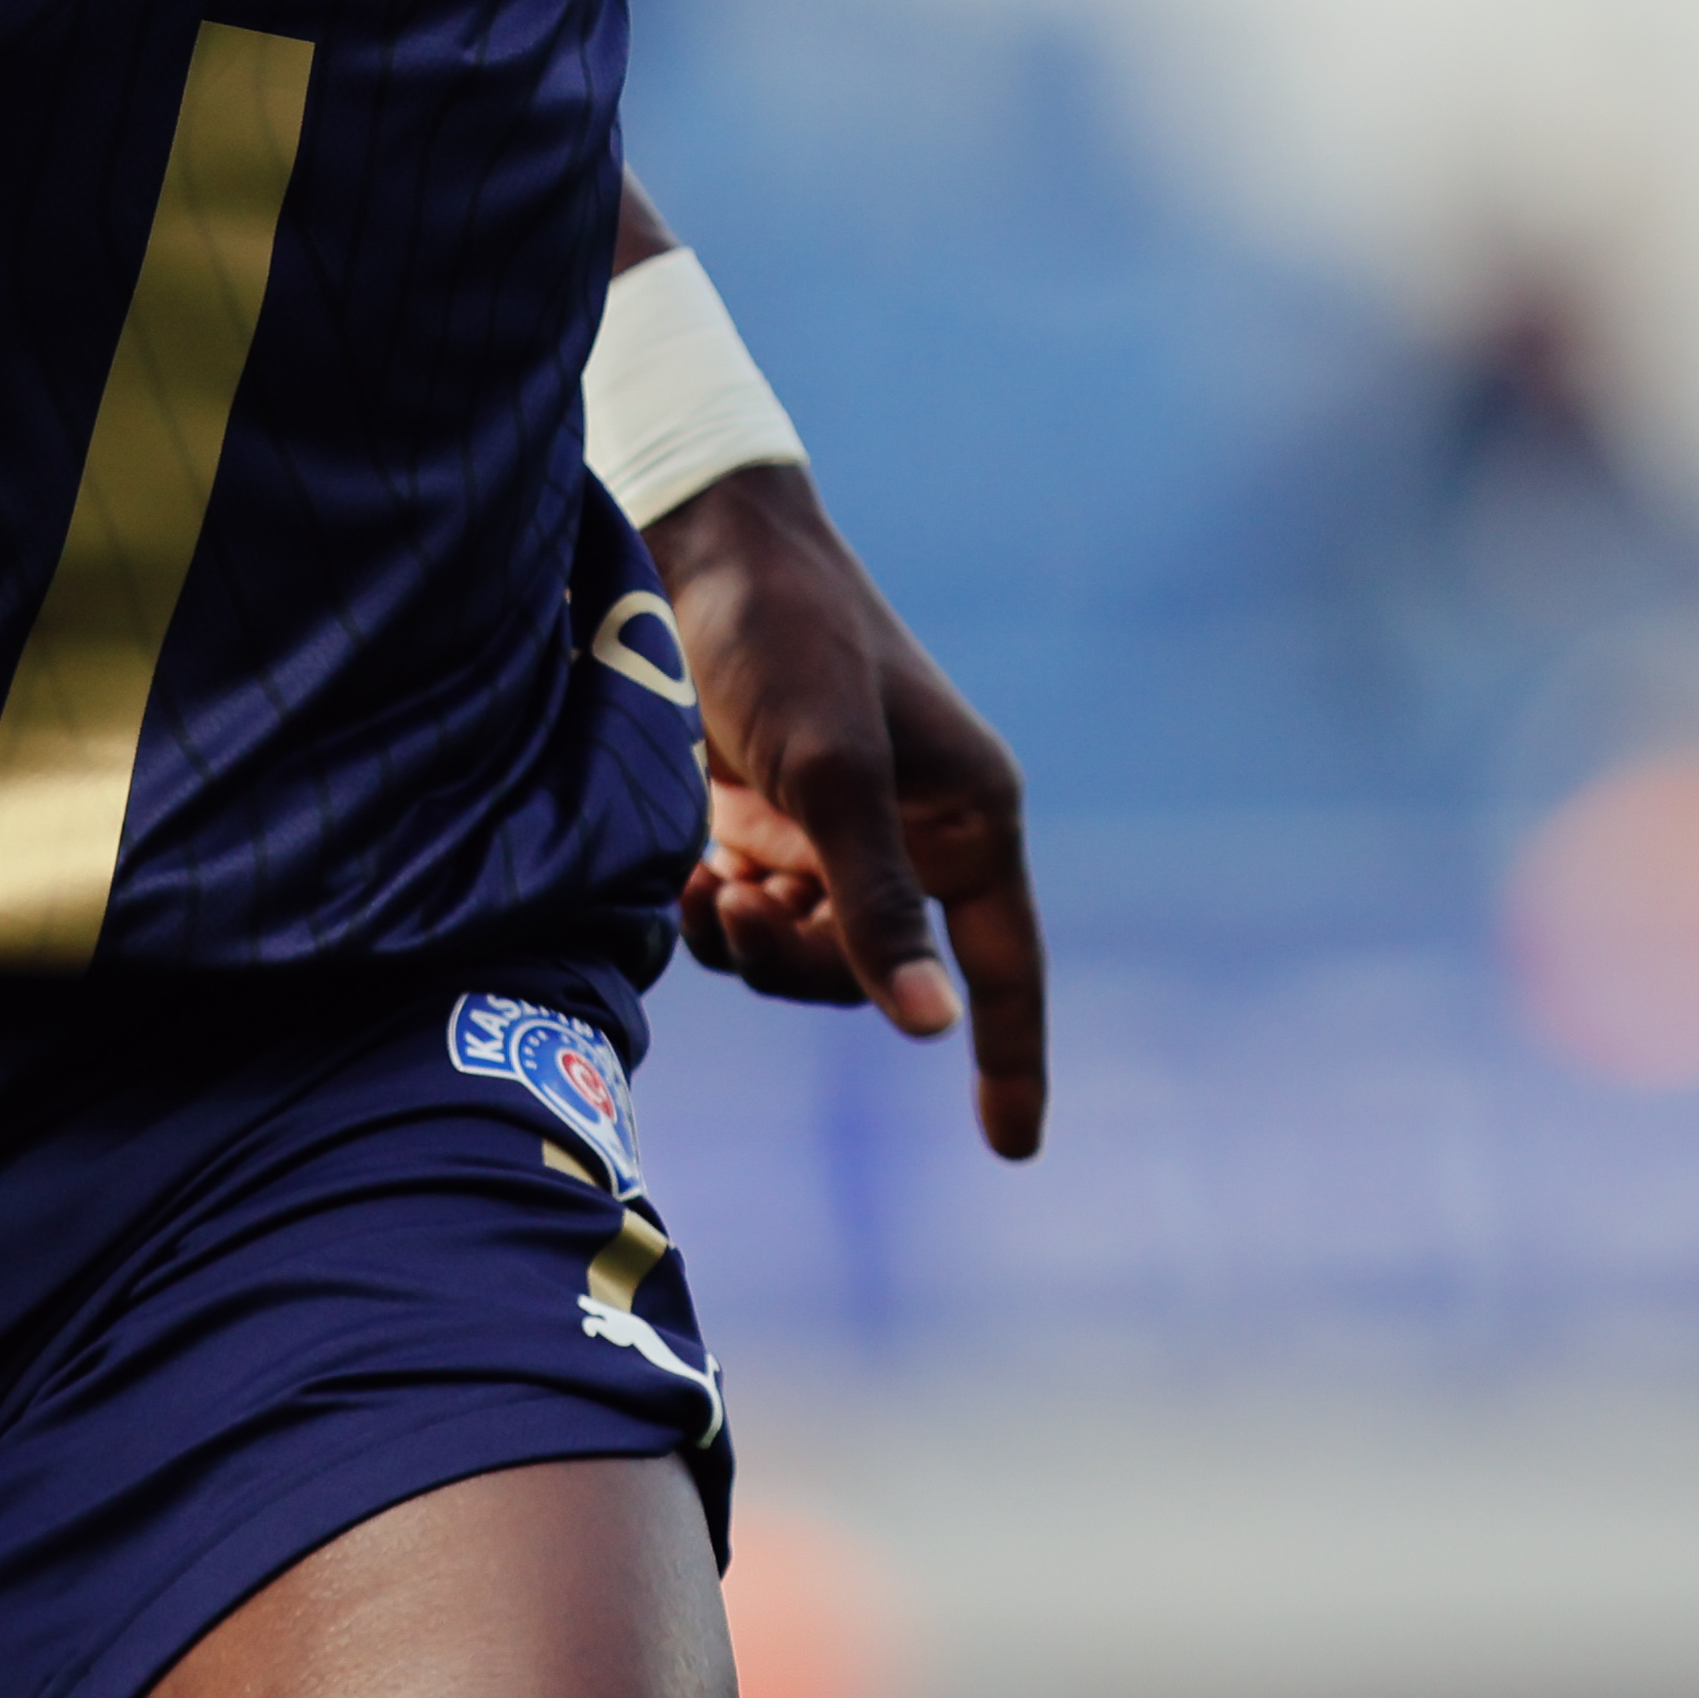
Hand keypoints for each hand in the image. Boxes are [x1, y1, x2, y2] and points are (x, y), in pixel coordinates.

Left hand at [642, 463, 1046, 1160]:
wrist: (687, 547)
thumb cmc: (784, 636)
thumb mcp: (835, 768)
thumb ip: (877, 901)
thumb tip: (930, 1025)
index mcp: (965, 815)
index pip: (1003, 963)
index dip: (1011, 1058)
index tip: (1013, 1150)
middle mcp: (908, 833)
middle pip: (879, 976)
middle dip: (811, 969)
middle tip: (745, 913)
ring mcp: (830, 832)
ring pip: (805, 958)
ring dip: (755, 949)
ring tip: (711, 892)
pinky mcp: (758, 822)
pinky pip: (750, 924)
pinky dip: (716, 921)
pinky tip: (685, 879)